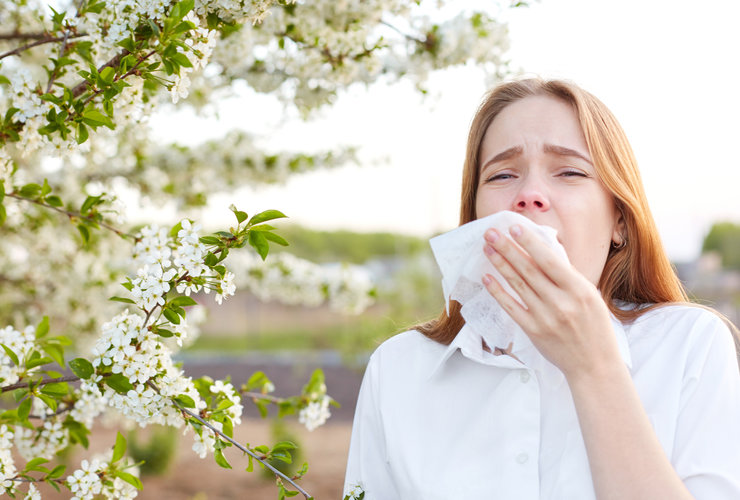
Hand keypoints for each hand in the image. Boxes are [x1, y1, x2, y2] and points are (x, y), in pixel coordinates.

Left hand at [481, 224, 621, 379]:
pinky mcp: (533, 331)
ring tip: (487, 248)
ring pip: (517, 285)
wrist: (595, 365)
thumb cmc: (594, 327)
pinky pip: (511, 307)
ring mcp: (546, 318)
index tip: (514, 227)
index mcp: (579, 290)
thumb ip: (567, 277)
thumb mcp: (590, 296)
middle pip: (529, 270)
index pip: (550, 261)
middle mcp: (561, 303)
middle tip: (491, 232)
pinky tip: (487, 278)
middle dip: (508, 248)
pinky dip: (498, 291)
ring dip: (500, 264)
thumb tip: (542, 251)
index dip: (530, 243)